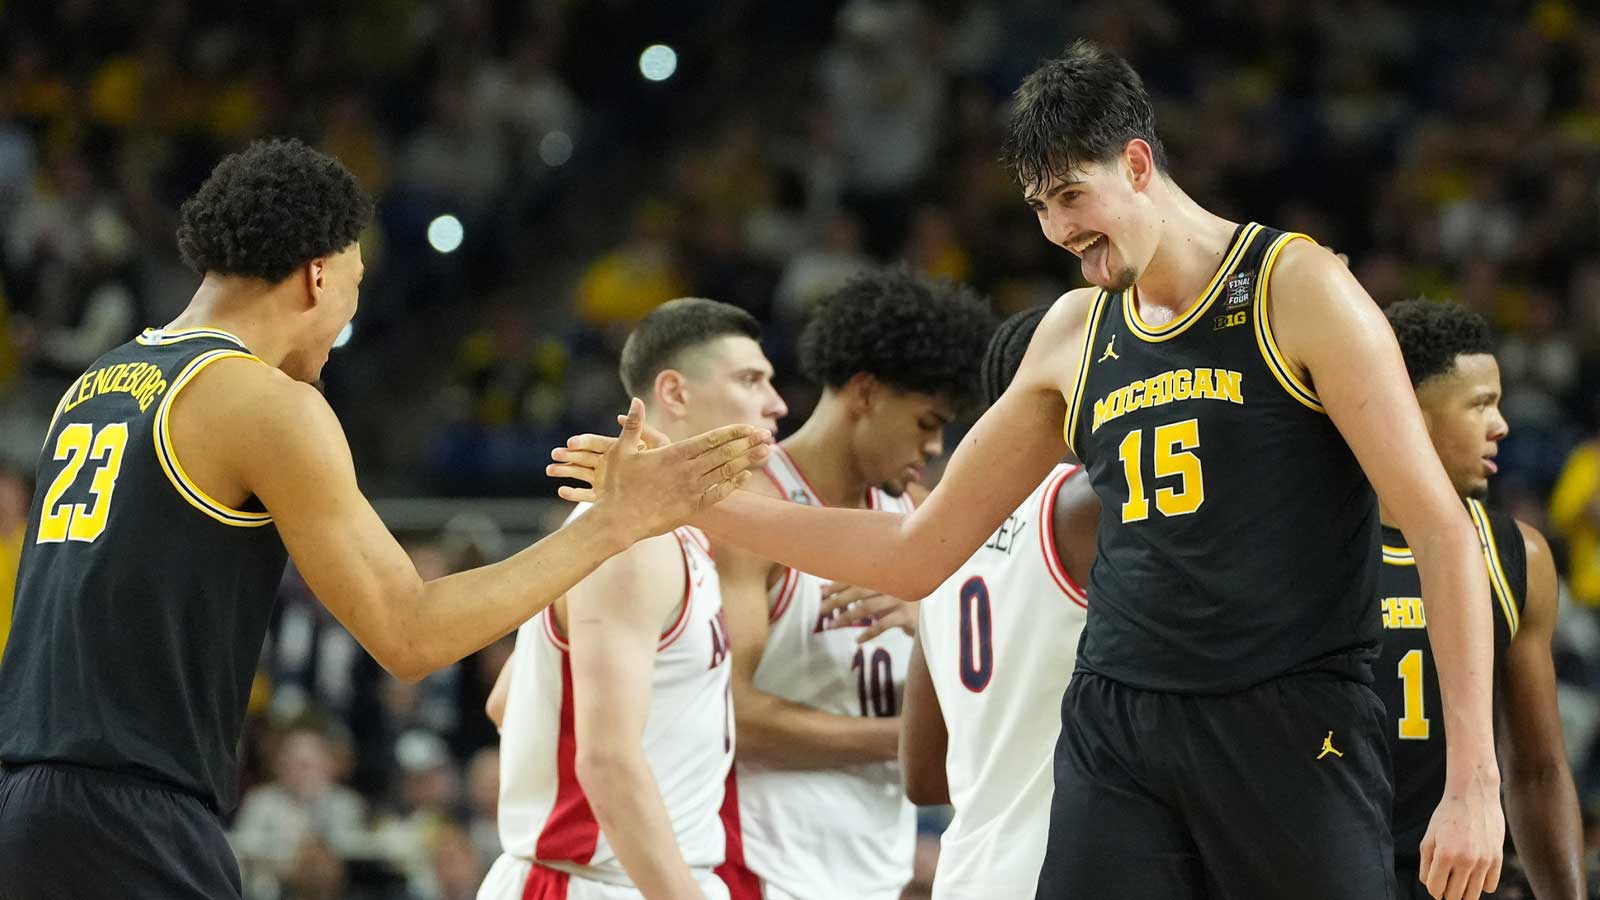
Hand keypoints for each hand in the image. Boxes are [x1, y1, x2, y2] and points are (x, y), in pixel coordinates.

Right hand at [548, 399, 771, 541]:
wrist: (617, 521)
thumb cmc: (617, 486)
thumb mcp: (621, 451)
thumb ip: (633, 424)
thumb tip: (636, 399)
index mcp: (674, 454)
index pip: (711, 439)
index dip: (733, 432)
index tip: (750, 426)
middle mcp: (687, 471)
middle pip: (724, 453)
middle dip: (748, 443)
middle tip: (767, 436)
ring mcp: (691, 490)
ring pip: (725, 472)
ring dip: (747, 461)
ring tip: (766, 453)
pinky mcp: (691, 507)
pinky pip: (717, 494)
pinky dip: (733, 484)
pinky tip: (746, 476)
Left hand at [819, 582, 916, 642]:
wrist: (941, 611)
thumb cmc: (910, 600)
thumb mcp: (890, 591)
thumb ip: (868, 590)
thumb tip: (832, 591)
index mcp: (887, 575)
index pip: (857, 576)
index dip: (838, 583)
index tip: (822, 591)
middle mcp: (893, 583)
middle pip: (858, 590)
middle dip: (837, 600)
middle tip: (821, 609)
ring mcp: (900, 599)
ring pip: (867, 607)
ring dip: (847, 617)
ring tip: (833, 625)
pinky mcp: (907, 616)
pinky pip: (882, 625)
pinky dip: (868, 633)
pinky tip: (857, 640)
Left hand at [1418, 776, 1503, 899]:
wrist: (1474, 796)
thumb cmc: (1447, 816)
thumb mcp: (1429, 837)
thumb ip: (1426, 864)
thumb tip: (1431, 886)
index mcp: (1445, 855)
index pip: (1435, 889)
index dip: (1433, 889)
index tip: (1434, 884)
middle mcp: (1466, 860)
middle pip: (1454, 896)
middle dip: (1447, 892)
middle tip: (1446, 880)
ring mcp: (1484, 861)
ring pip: (1473, 895)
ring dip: (1463, 891)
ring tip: (1458, 879)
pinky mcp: (1497, 859)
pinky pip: (1490, 886)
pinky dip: (1481, 884)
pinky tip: (1474, 873)